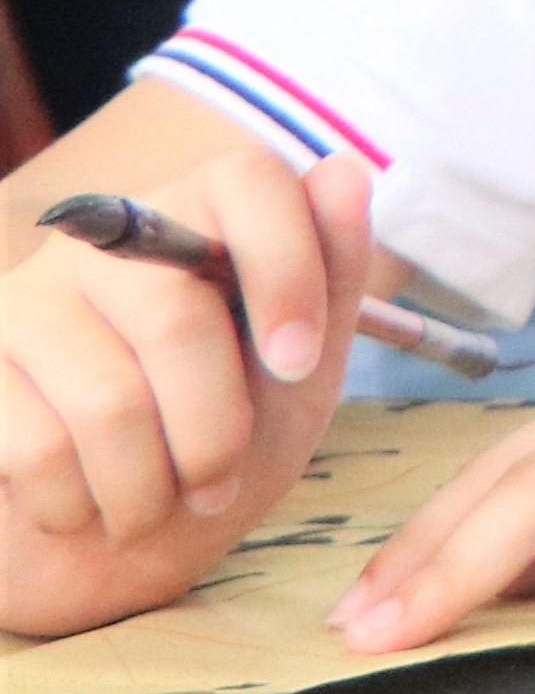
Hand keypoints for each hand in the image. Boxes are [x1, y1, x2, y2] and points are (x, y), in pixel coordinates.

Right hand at [2, 142, 375, 636]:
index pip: (248, 180)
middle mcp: (108, 236)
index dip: (286, 272)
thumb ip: (330, 272)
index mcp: (201, 212)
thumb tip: (344, 169)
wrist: (110, 524)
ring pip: (109, 401)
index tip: (300, 364)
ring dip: (146, 486)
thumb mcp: (299, 368)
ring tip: (156, 508)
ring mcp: (30, 294)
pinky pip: (36, 446)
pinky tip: (89, 506)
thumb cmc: (221, 429)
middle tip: (219, 486)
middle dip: (215, 434)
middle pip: (179, 321)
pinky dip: (79, 502)